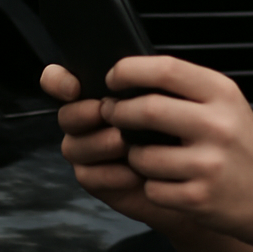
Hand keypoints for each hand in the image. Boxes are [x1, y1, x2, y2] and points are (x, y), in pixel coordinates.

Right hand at [39, 63, 198, 235]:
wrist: (194, 176)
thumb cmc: (181, 129)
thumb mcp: (170, 97)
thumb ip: (147, 81)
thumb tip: (132, 73)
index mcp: (98, 93)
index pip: (60, 81)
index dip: (58, 81)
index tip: (73, 86)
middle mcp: (87, 121)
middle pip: (66, 115)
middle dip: (83, 114)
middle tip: (108, 114)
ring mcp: (88, 150)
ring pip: (73, 146)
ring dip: (100, 143)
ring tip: (127, 143)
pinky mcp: (95, 178)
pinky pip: (88, 176)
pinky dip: (111, 174)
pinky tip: (134, 172)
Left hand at [101, 56, 252, 244]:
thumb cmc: (243, 149)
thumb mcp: (228, 106)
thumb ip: (188, 90)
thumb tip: (132, 77)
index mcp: (223, 95)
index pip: (166, 69)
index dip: (130, 71)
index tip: (114, 78)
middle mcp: (218, 126)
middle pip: (147, 109)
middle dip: (118, 112)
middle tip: (112, 114)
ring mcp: (209, 165)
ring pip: (142, 155)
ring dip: (134, 155)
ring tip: (148, 156)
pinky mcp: (199, 198)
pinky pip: (152, 188)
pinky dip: (152, 186)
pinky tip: (170, 183)